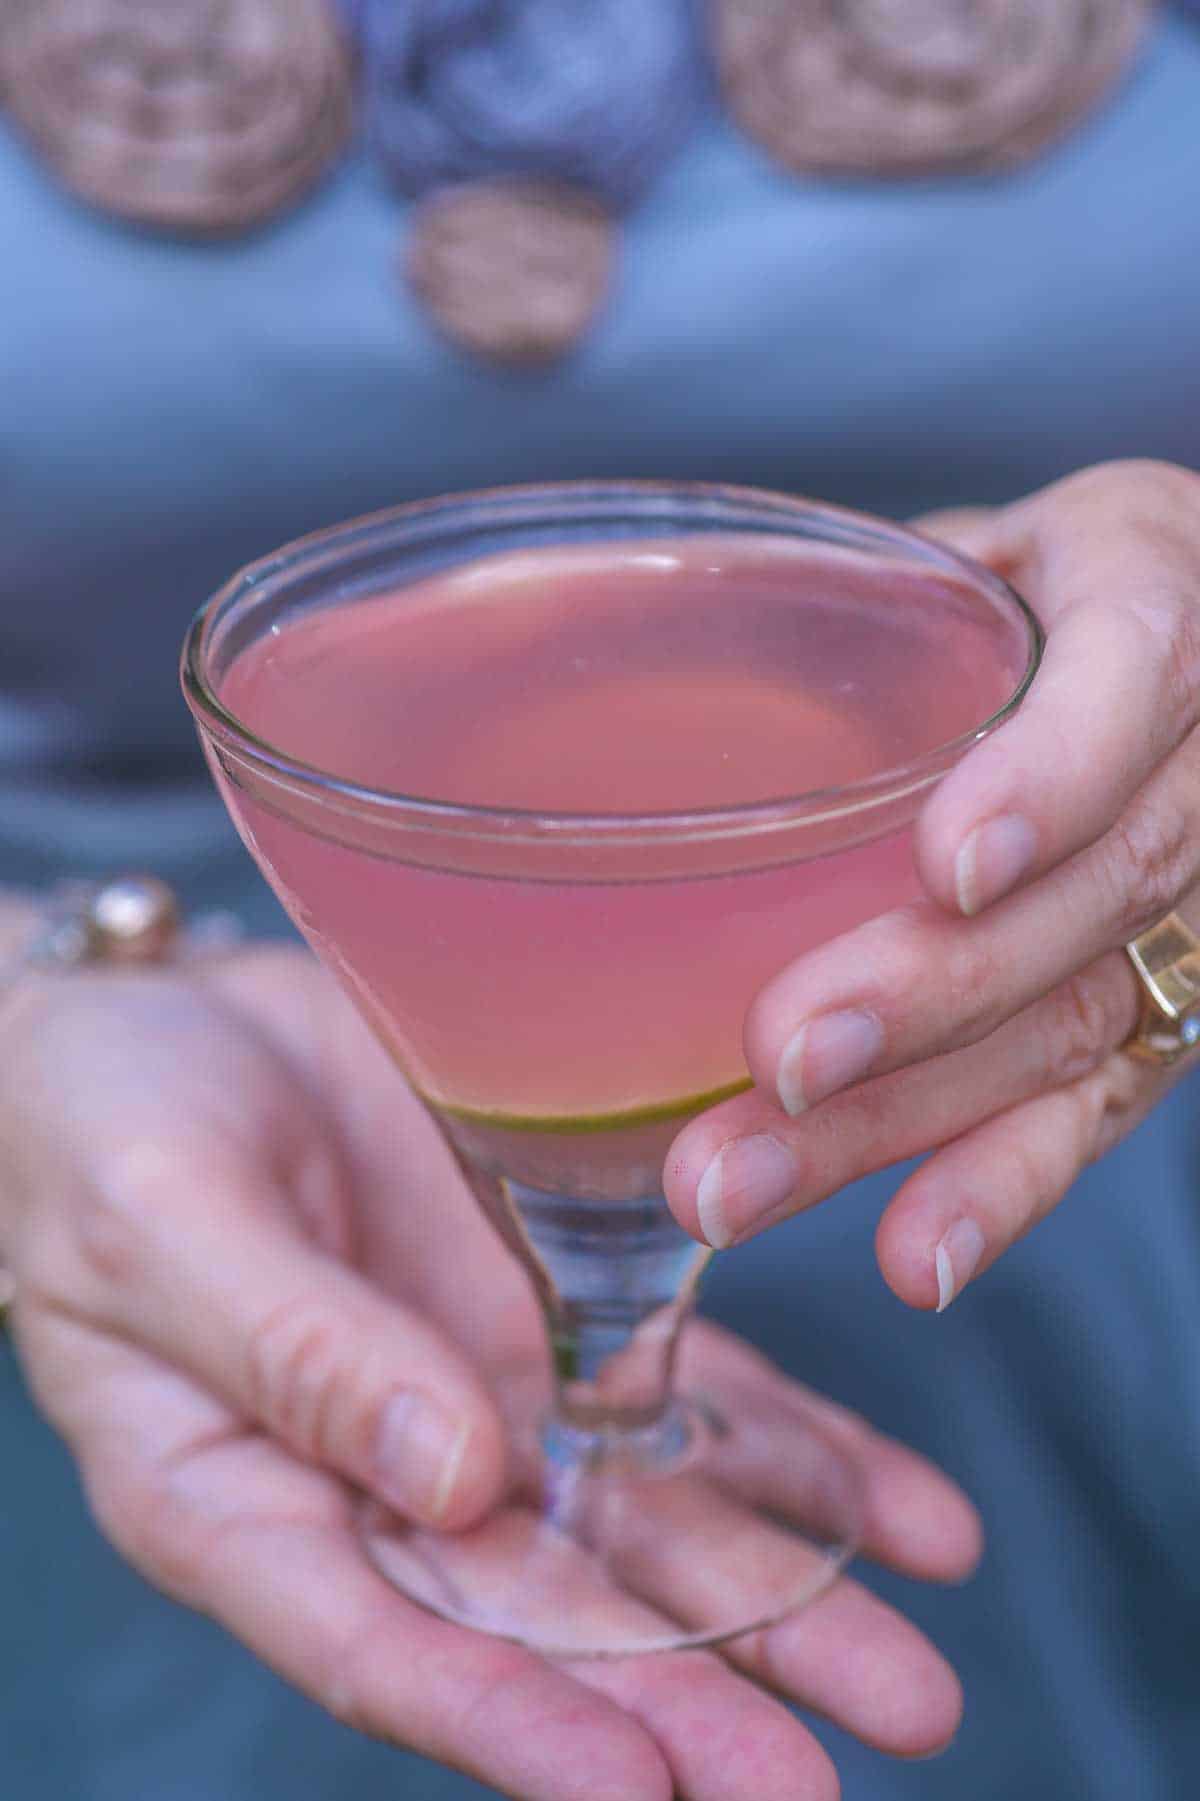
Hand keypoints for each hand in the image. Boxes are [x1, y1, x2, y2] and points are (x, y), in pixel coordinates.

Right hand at [2, 941, 979, 1800]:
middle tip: (836, 1772)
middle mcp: (389, 1477)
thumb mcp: (165, 1226)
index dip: (514, 1723)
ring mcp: (490, 1393)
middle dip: (696, 1696)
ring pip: (648, 1524)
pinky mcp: (560, 1307)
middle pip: (552, 1614)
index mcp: (250, 1499)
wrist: (170, 1024)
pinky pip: (693, 1393)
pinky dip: (801, 1454)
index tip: (646, 1794)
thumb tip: (453, 1479)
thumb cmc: (106, 1130)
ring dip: (785, 1599)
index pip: (386, 1644)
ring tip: (916, 1682)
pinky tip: (911, 1513)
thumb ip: (293, 1353)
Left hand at [666, 459, 1199, 1309]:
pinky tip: (910, 1257)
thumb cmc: (1054, 586)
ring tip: (747, 1186)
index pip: (1132, 682)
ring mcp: (1198, 910)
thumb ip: (853, 598)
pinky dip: (1000, 1184)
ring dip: (910, 1116)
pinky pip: (1098, 1107)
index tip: (948, 862)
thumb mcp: (978, 548)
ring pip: (1072, 1020)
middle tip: (776, 1057)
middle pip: (1087, 896)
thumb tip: (597, 628)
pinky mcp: (1170, 1011)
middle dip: (928, 990)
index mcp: (1158, 605)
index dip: (1050, 778)